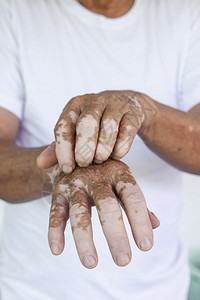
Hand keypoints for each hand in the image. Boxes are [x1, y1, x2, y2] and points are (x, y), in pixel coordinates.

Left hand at [37, 91, 156, 171]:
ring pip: (108, 128)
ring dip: (104, 149)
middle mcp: (93, 102)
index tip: (67, 169)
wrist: (126, 106)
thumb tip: (40, 164)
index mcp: (74, 106)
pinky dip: (121, 147)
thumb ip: (58, 148)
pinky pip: (127, 131)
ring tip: (101, 159)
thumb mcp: (75, 133)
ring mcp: (114, 105)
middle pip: (86, 124)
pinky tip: (116, 155)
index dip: (63, 150)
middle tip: (85, 164)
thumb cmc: (95, 124)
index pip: (64, 126)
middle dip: (85, 148)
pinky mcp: (132, 113)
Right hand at [47, 159, 159, 268]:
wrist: (73, 153)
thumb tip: (156, 225)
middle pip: (107, 206)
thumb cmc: (105, 173)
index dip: (140, 221)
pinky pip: (56, 212)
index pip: (133, 197)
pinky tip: (57, 250)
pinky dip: (55, 231)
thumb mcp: (122, 181)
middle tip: (124, 260)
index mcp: (118, 173)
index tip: (146, 246)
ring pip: (79, 213)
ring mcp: (75, 184)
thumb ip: (137, 202)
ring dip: (84, 239)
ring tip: (91, 263)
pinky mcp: (58, 191)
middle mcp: (96, 177)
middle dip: (115, 234)